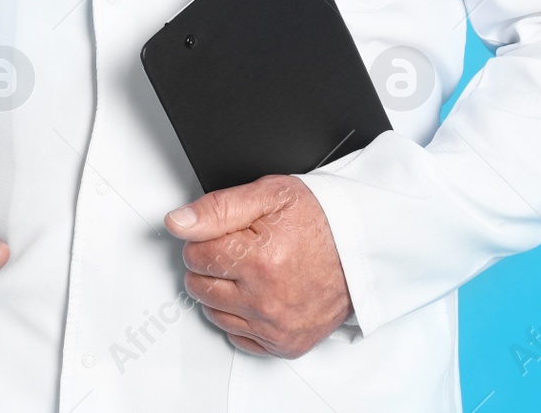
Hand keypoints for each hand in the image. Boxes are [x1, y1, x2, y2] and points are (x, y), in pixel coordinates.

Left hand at [165, 175, 352, 357]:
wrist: (362, 247)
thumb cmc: (320, 220)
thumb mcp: (269, 195)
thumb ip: (217, 208)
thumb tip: (178, 222)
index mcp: (260, 259)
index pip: (194, 253)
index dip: (207, 237)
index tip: (229, 232)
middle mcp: (267, 300)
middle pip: (199, 285)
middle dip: (213, 263)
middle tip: (241, 248)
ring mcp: (276, 327)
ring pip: (213, 313)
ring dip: (224, 291)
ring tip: (252, 270)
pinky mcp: (285, 344)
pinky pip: (238, 337)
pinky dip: (243, 317)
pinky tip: (259, 294)